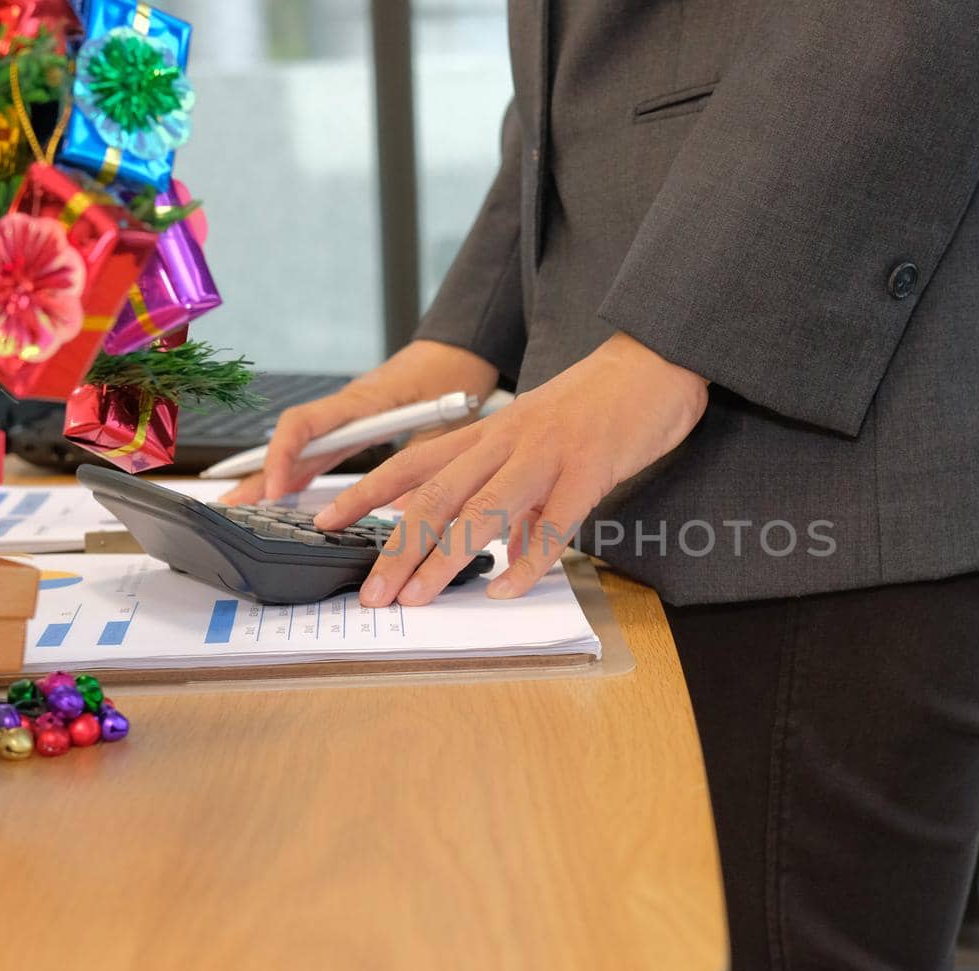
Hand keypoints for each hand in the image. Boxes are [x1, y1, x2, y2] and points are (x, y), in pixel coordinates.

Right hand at [220, 340, 498, 504]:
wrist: (460, 345)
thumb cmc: (453, 375)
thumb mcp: (444, 422)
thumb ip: (423, 463)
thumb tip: (403, 508)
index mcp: (362, 401)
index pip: (305, 425)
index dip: (284, 457)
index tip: (276, 491)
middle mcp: (346, 405)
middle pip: (292, 440)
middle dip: (260, 472)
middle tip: (232, 505)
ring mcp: (348, 414)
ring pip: (301, 446)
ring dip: (273, 474)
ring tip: (245, 506)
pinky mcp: (356, 421)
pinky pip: (319, 447)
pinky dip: (299, 469)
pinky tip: (283, 492)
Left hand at [315, 331, 709, 606]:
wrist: (652, 364)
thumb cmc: (594, 406)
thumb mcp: (535, 441)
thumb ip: (511, 492)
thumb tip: (499, 548)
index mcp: (488, 432)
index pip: (411, 463)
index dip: (366, 494)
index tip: (325, 523)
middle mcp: (505, 441)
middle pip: (436, 496)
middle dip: (396, 547)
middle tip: (372, 591)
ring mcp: (545, 454)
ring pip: (482, 510)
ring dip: (445, 558)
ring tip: (419, 598)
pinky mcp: (588, 469)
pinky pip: (553, 522)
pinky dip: (528, 560)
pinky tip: (507, 586)